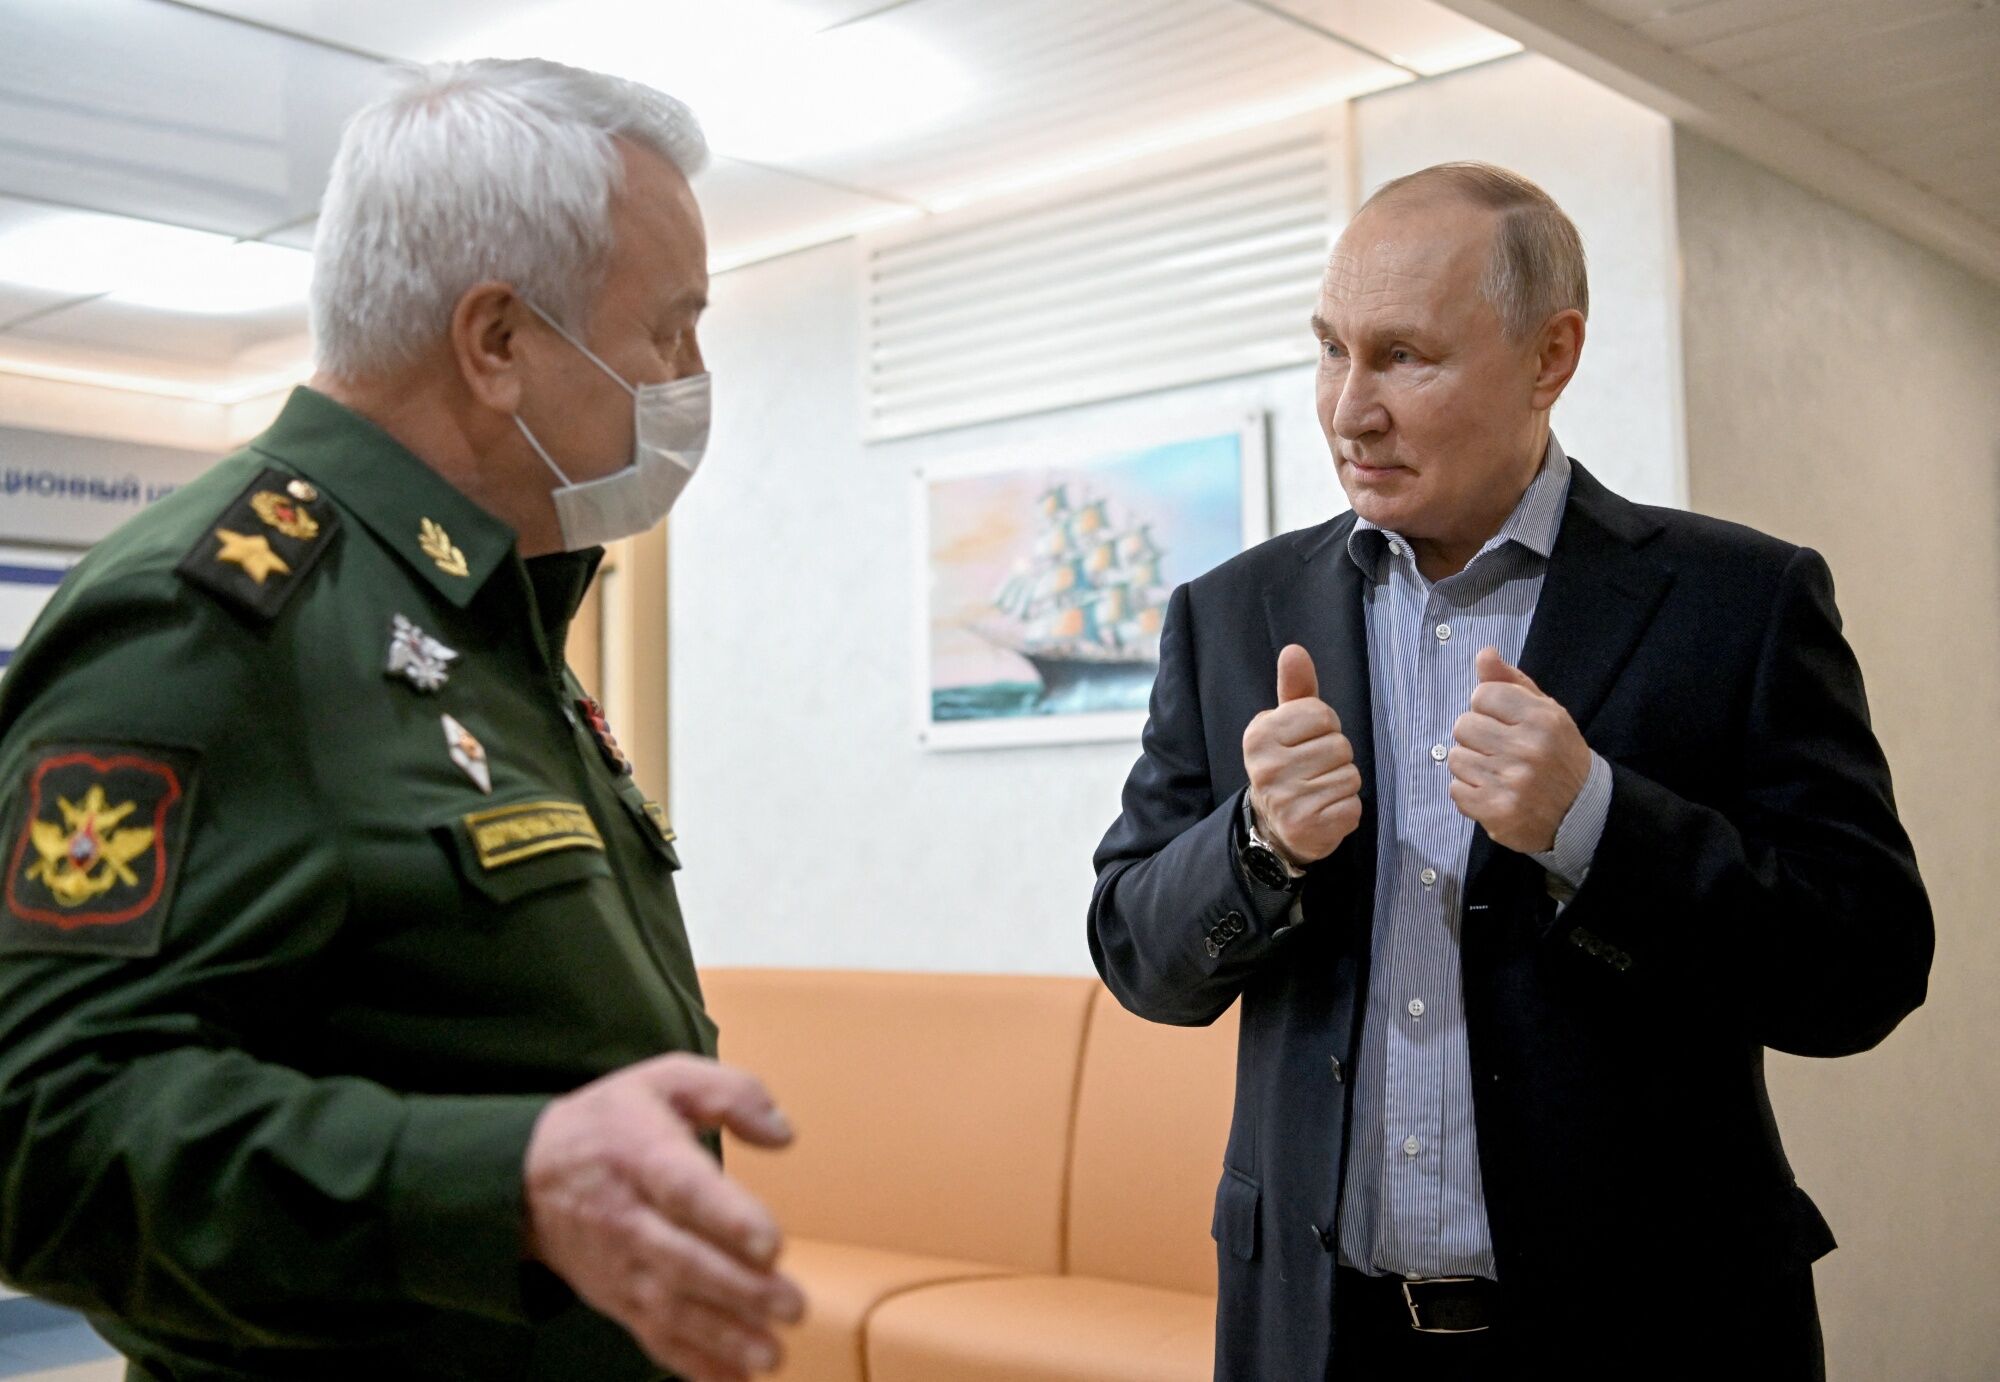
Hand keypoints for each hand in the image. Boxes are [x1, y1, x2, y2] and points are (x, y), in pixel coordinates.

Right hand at [524, 1054, 805, 1381]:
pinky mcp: (618, 1298)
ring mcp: (620, 1265)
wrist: (528, 1176)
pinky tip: (733, 1380)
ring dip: (723, 1336)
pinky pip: (653, 1336)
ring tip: (772, 1353)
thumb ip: (730, 1093)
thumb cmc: (612, 1123)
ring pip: (670, 1308)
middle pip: (682, 1260)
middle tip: (793, 1306)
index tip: (771, 1243)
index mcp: (641, 1156)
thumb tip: (784, 1132)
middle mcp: (628, 1217)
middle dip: (739, 1289)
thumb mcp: (665, 1080)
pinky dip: (693, 1364)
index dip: (728, 1218)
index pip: (684, 1190)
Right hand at [1241, 644, 1363, 865]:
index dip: (1324, 726)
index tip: (1307, 741)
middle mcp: (1267, 767)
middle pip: (1339, 745)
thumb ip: (1295, 688)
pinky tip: (1324, 810)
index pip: (1321, 713)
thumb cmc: (1288, 764)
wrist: (1275, 826)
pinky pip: (1352, 805)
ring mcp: (1286, 800)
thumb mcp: (1287, 724)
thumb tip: (1294, 650)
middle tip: (1313, 770)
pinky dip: (1345, 809)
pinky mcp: (1307, 827)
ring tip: (1318, 789)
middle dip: (1335, 757)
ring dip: (1342, 783)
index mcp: (1259, 735)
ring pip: (1350, 775)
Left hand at [1447, 647, 1590, 853]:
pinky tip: (1495, 792)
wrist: (1581, 811)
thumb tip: (1484, 654)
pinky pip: (1455, 790)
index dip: (1488, 709)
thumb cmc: (1556, 754)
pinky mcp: (1496, 811)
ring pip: (1456, 758)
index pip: (1482, 695)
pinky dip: (1470, 793)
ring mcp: (1512, 782)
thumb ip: (1511, 682)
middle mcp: (1528, 749)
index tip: (1505, 724)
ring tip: (1500, 773)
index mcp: (1542, 718)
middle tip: (1502, 751)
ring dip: (1473, 766)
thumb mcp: (1544, 712)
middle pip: (1463, 725)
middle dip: (1478, 737)